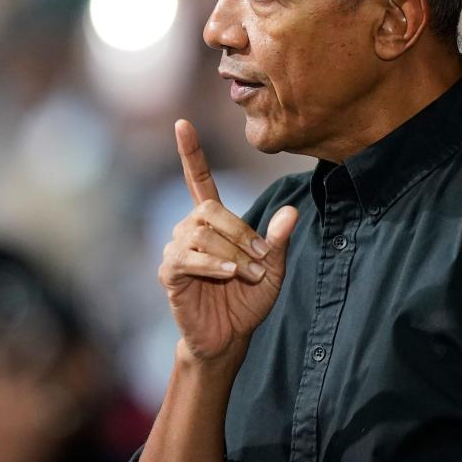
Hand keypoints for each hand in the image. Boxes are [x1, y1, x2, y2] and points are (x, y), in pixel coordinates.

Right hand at [158, 119, 297, 362]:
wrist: (229, 338)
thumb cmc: (247, 300)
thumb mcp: (272, 269)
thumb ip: (277, 241)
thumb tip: (292, 212)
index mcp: (213, 222)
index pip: (198, 179)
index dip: (190, 152)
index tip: (182, 123)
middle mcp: (190, 229)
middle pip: (210, 209)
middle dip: (241, 232)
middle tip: (261, 259)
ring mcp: (177, 250)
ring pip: (202, 234)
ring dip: (232, 253)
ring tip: (247, 274)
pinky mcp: (169, 273)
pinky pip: (187, 258)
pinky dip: (212, 264)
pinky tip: (227, 275)